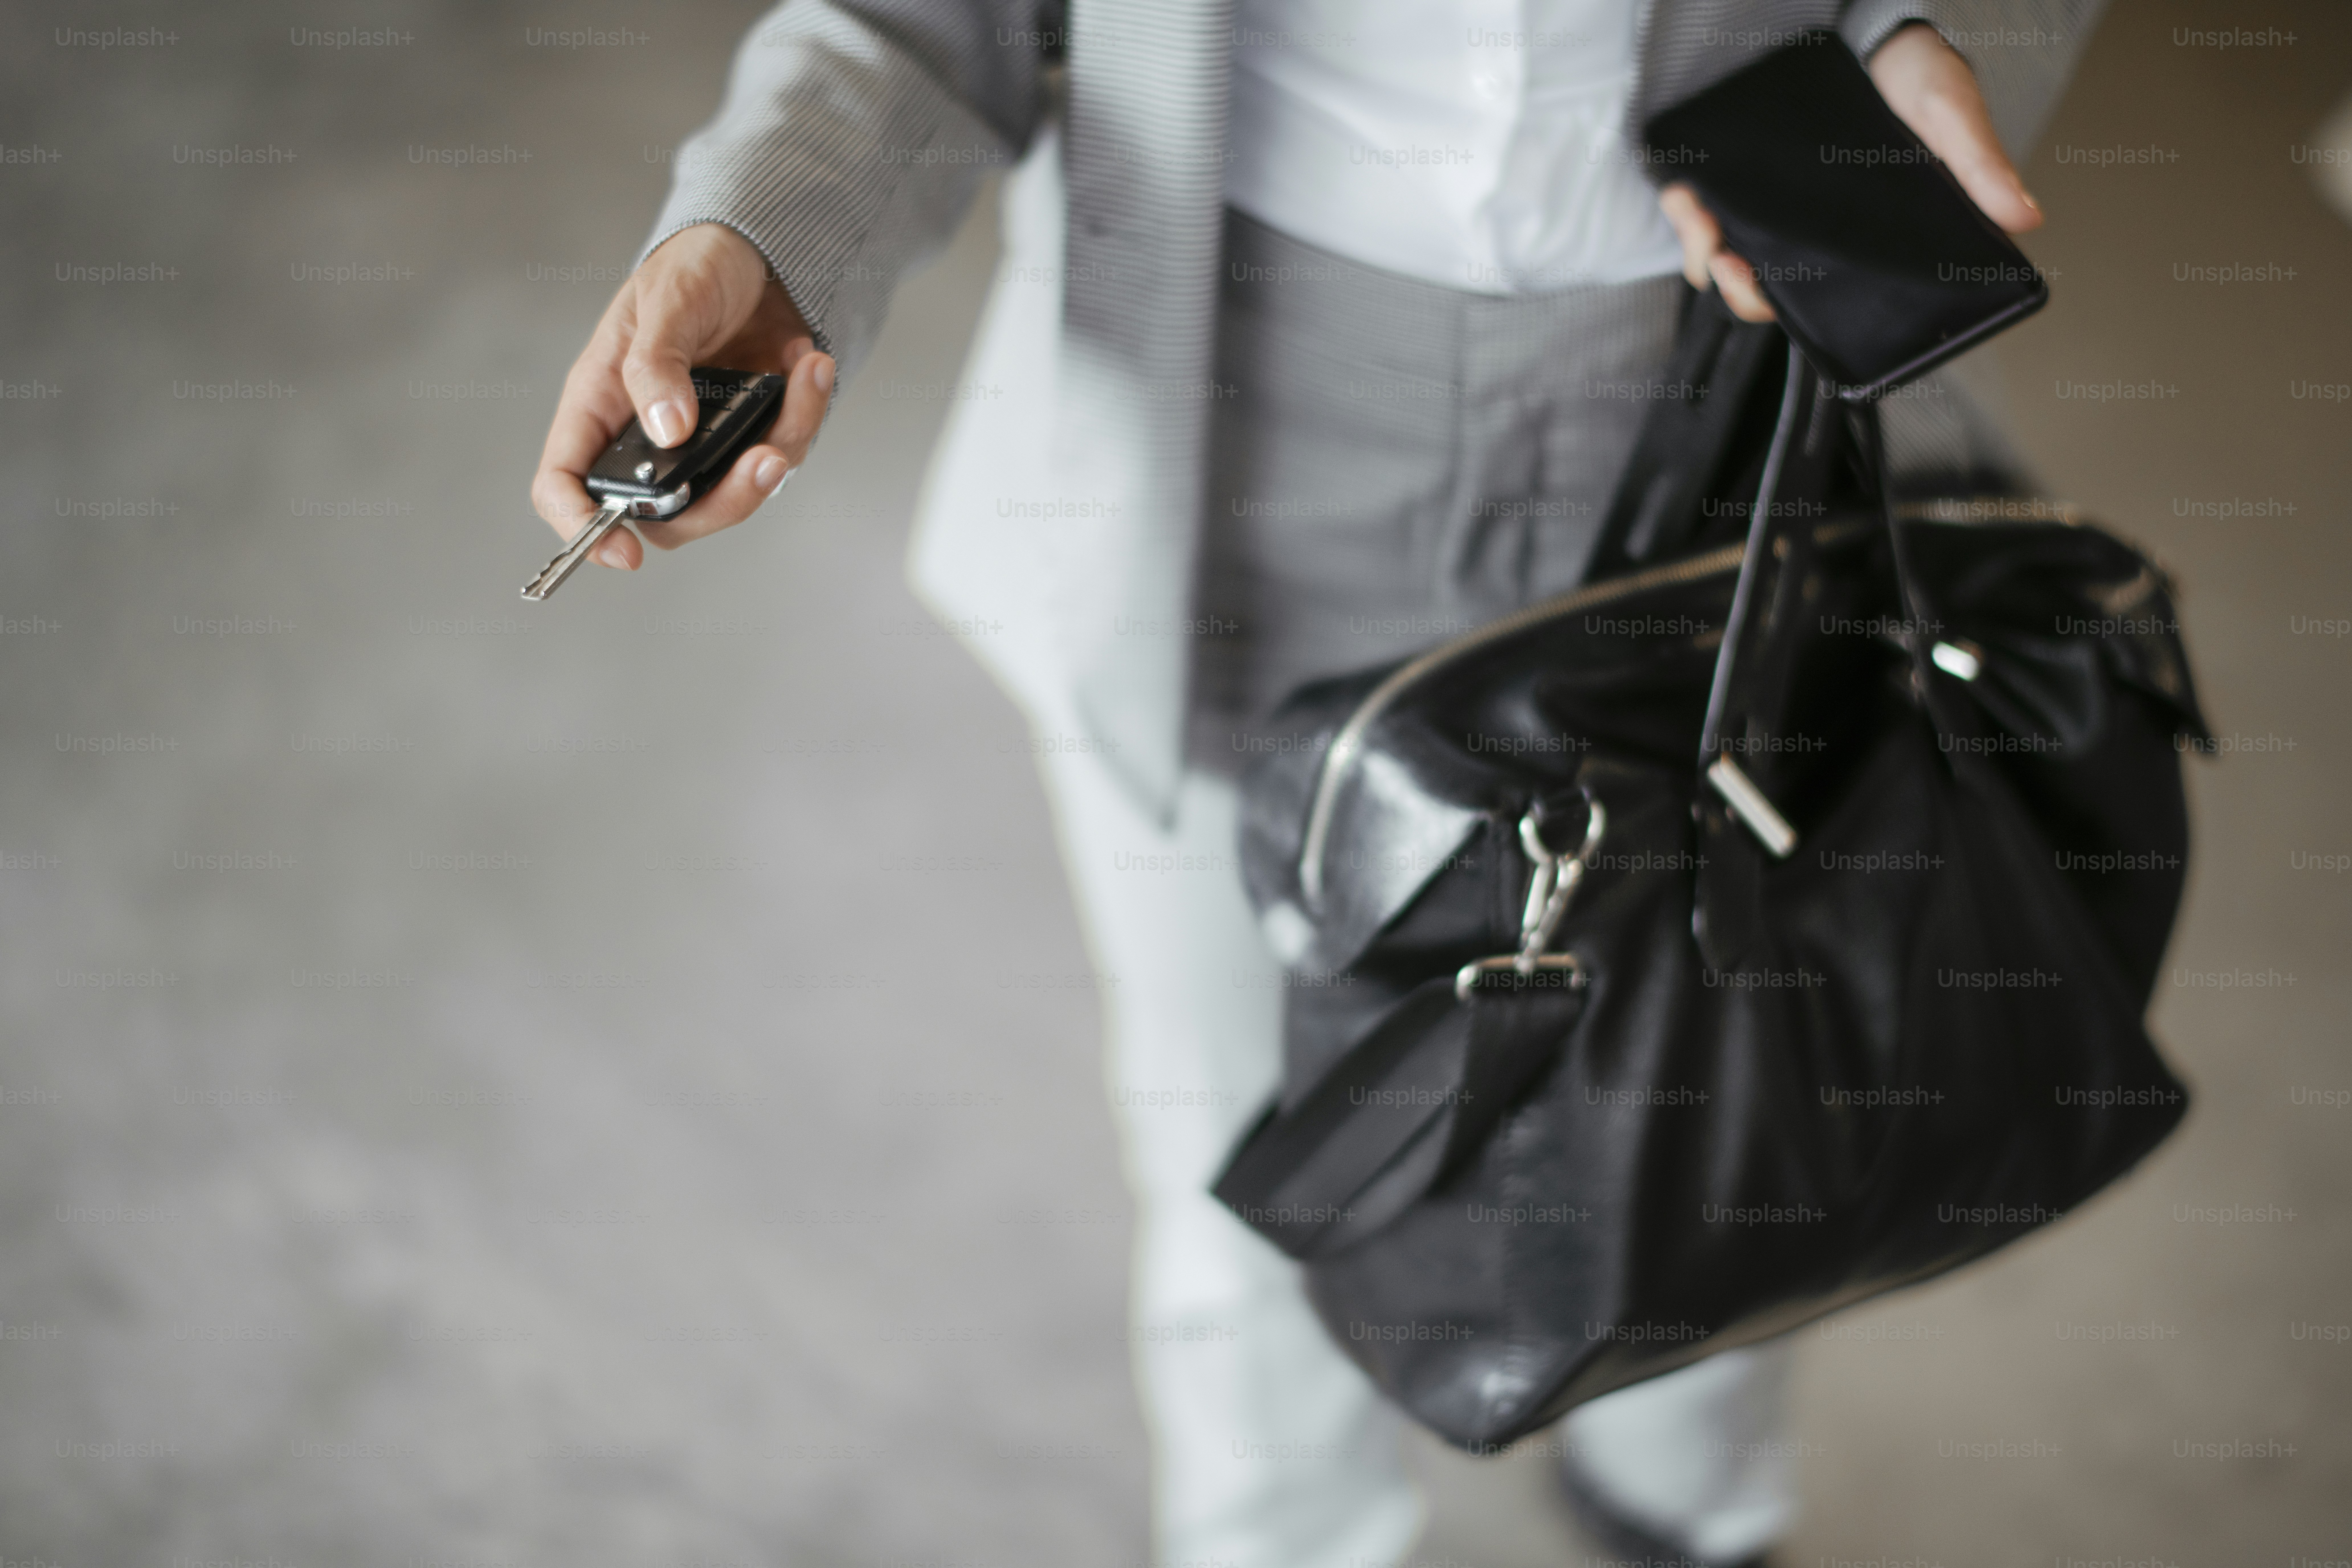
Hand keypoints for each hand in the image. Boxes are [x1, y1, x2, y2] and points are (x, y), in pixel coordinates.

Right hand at [532, 223, 834, 571]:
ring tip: (808, 378)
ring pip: (733, 496)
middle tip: (766, 459)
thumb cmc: (692, 267)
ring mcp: (704, 444)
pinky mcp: (752, 435)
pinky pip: (780, 451)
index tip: (624, 551)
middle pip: (667, 515)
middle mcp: (649, 438)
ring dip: (779, 451)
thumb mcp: (666, 299)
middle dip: (725, 501)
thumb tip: (667, 430)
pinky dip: (805, 412)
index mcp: (601, 405)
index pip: (567, 484)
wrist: (755, 251)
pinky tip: (813, 364)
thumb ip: (656, 364)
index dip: (584, 527)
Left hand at [1657, 24, 2044, 322]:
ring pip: (1727, 262)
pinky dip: (1686, 217)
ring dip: (1711, 263)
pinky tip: (1689, 202)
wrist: (1858, 18)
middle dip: (1749, 296)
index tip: (1796, 307)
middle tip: (1740, 274)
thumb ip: (1977, 165)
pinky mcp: (1729, 178)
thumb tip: (2025, 218)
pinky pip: (1695, 216)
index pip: (1840, 296)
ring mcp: (1767, 205)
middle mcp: (1813, 228)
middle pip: (1773, 291)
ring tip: (1713, 241)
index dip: (1815, 317)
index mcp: (1865, 234)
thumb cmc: (1909, 70)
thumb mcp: (1948, 110)